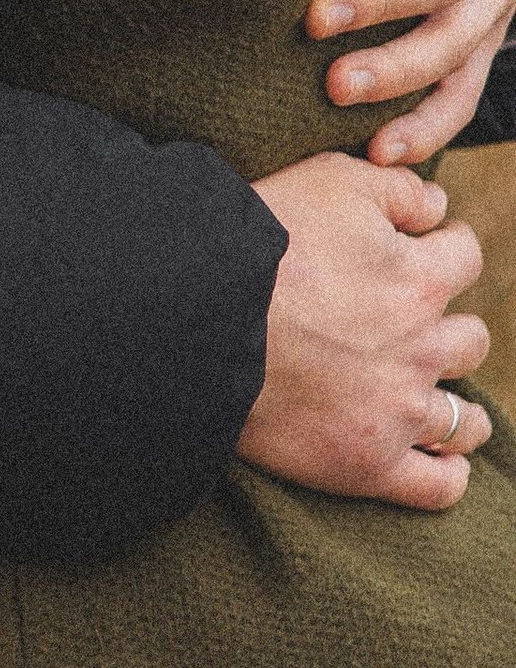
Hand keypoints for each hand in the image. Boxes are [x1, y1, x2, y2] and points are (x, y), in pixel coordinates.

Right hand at [240, 152, 489, 507]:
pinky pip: (437, 486)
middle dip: (447, 329)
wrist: (197, 317)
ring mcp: (398, 412)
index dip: (440, 251)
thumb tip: (439, 208)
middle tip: (407, 330)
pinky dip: (447, 476)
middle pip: (470, 340)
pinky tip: (439, 464)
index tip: (414, 256)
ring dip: (460, 409)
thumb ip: (401, 188)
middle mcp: (423, 348)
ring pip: (466, 420)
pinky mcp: (366, 463)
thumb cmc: (259, 243)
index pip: (463, 258)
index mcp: (420, 279)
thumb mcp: (333, 181)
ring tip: (432, 404)